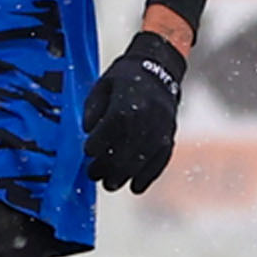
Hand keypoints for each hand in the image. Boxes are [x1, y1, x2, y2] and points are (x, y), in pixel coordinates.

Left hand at [82, 30, 185, 194]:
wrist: (159, 68)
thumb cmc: (124, 78)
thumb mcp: (102, 87)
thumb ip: (92, 110)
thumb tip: (87, 132)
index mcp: (126, 103)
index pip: (110, 130)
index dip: (96, 145)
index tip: (87, 153)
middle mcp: (146, 118)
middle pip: (125, 150)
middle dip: (107, 167)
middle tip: (93, 175)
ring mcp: (160, 129)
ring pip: (141, 160)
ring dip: (123, 176)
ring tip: (109, 184)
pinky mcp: (169, 136)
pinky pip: (160, 160)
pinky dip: (148, 176)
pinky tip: (135, 187)